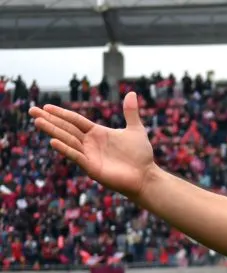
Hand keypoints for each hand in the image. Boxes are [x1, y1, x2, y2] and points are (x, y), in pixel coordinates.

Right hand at [29, 92, 157, 201]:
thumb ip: (130, 113)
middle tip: (32, 111)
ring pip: (68, 140)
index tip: (46, 106)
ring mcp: (89, 155)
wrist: (146, 176)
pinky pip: (76, 156)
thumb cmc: (141, 156)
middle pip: (66, 128)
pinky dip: (65, 149)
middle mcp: (90, 143)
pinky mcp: (92, 168)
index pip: (75, 120)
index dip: (61, 113)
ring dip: (52, 131)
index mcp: (97, 133)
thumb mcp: (135, 130)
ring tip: (37, 122)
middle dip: (50, 119)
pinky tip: (53, 141)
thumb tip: (132, 93)